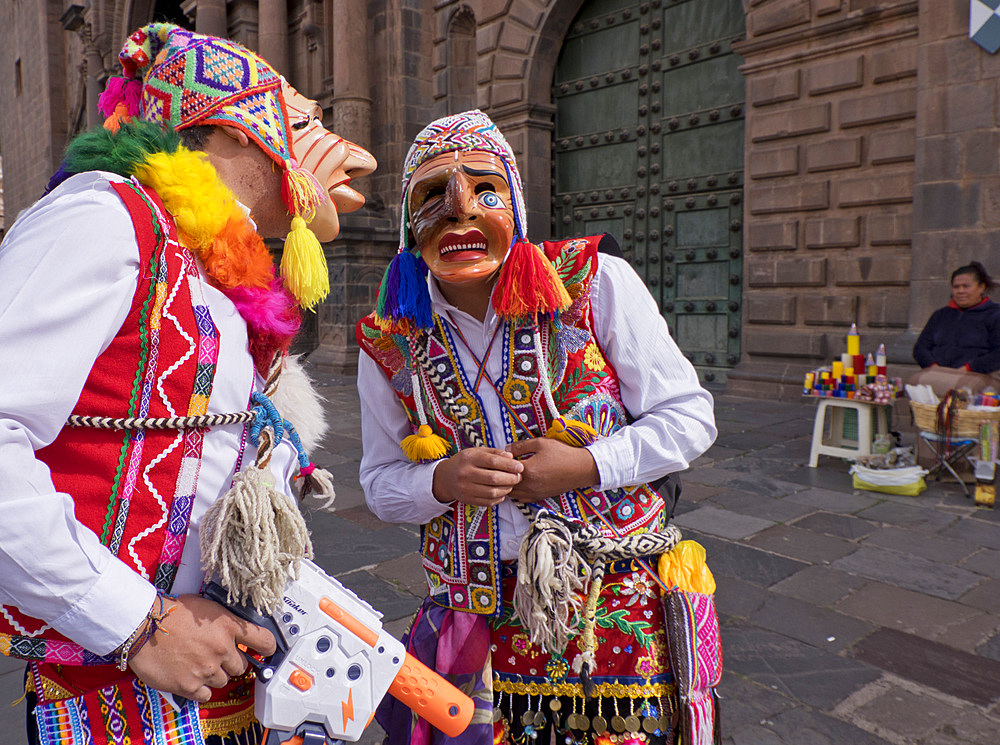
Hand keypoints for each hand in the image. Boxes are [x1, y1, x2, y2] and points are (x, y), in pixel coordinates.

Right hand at [128, 594, 275, 702]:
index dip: (267, 648)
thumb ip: (224, 620)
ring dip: (214, 675)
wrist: (143, 627)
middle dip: (231, 662)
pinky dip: (200, 689)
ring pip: (224, 681)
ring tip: (198, 664)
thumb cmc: (171, 613)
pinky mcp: (189, 685)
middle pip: (242, 666)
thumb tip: (234, 628)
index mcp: (228, 626)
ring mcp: (206, 669)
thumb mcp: (206, 606)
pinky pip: (206, 695)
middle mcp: (222, 649)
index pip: (265, 641)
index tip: (265, 650)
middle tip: (215, 656)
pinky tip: (192, 678)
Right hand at [432, 447, 522, 505]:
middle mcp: (465, 473)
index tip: (520, 467)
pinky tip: (502, 492)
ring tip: (511, 485)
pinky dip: (499, 498)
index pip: (493, 461)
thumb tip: (511, 456)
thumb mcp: (477, 451)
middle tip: (519, 477)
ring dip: (506, 489)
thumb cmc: (465, 462)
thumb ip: (494, 453)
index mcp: (469, 458)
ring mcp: (465, 488)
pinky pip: (488, 502)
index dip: (509, 465)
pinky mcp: (467, 500)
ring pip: (492, 492)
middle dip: (510, 479)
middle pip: (494, 478)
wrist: (445, 477)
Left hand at [506, 438, 599, 502]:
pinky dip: (517, 492)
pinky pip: (521, 498)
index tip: (502, 455)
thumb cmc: (562, 453)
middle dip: (502, 474)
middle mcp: (530, 485)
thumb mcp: (541, 443)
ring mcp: (534, 493)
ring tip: (509, 474)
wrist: (580, 468)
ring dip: (508, 484)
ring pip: (512, 493)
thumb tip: (506, 449)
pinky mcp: (540, 497)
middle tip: (502, 466)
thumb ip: (521, 446)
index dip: (501, 461)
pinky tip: (519, 483)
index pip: (505, 468)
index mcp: (528, 470)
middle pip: (506, 483)